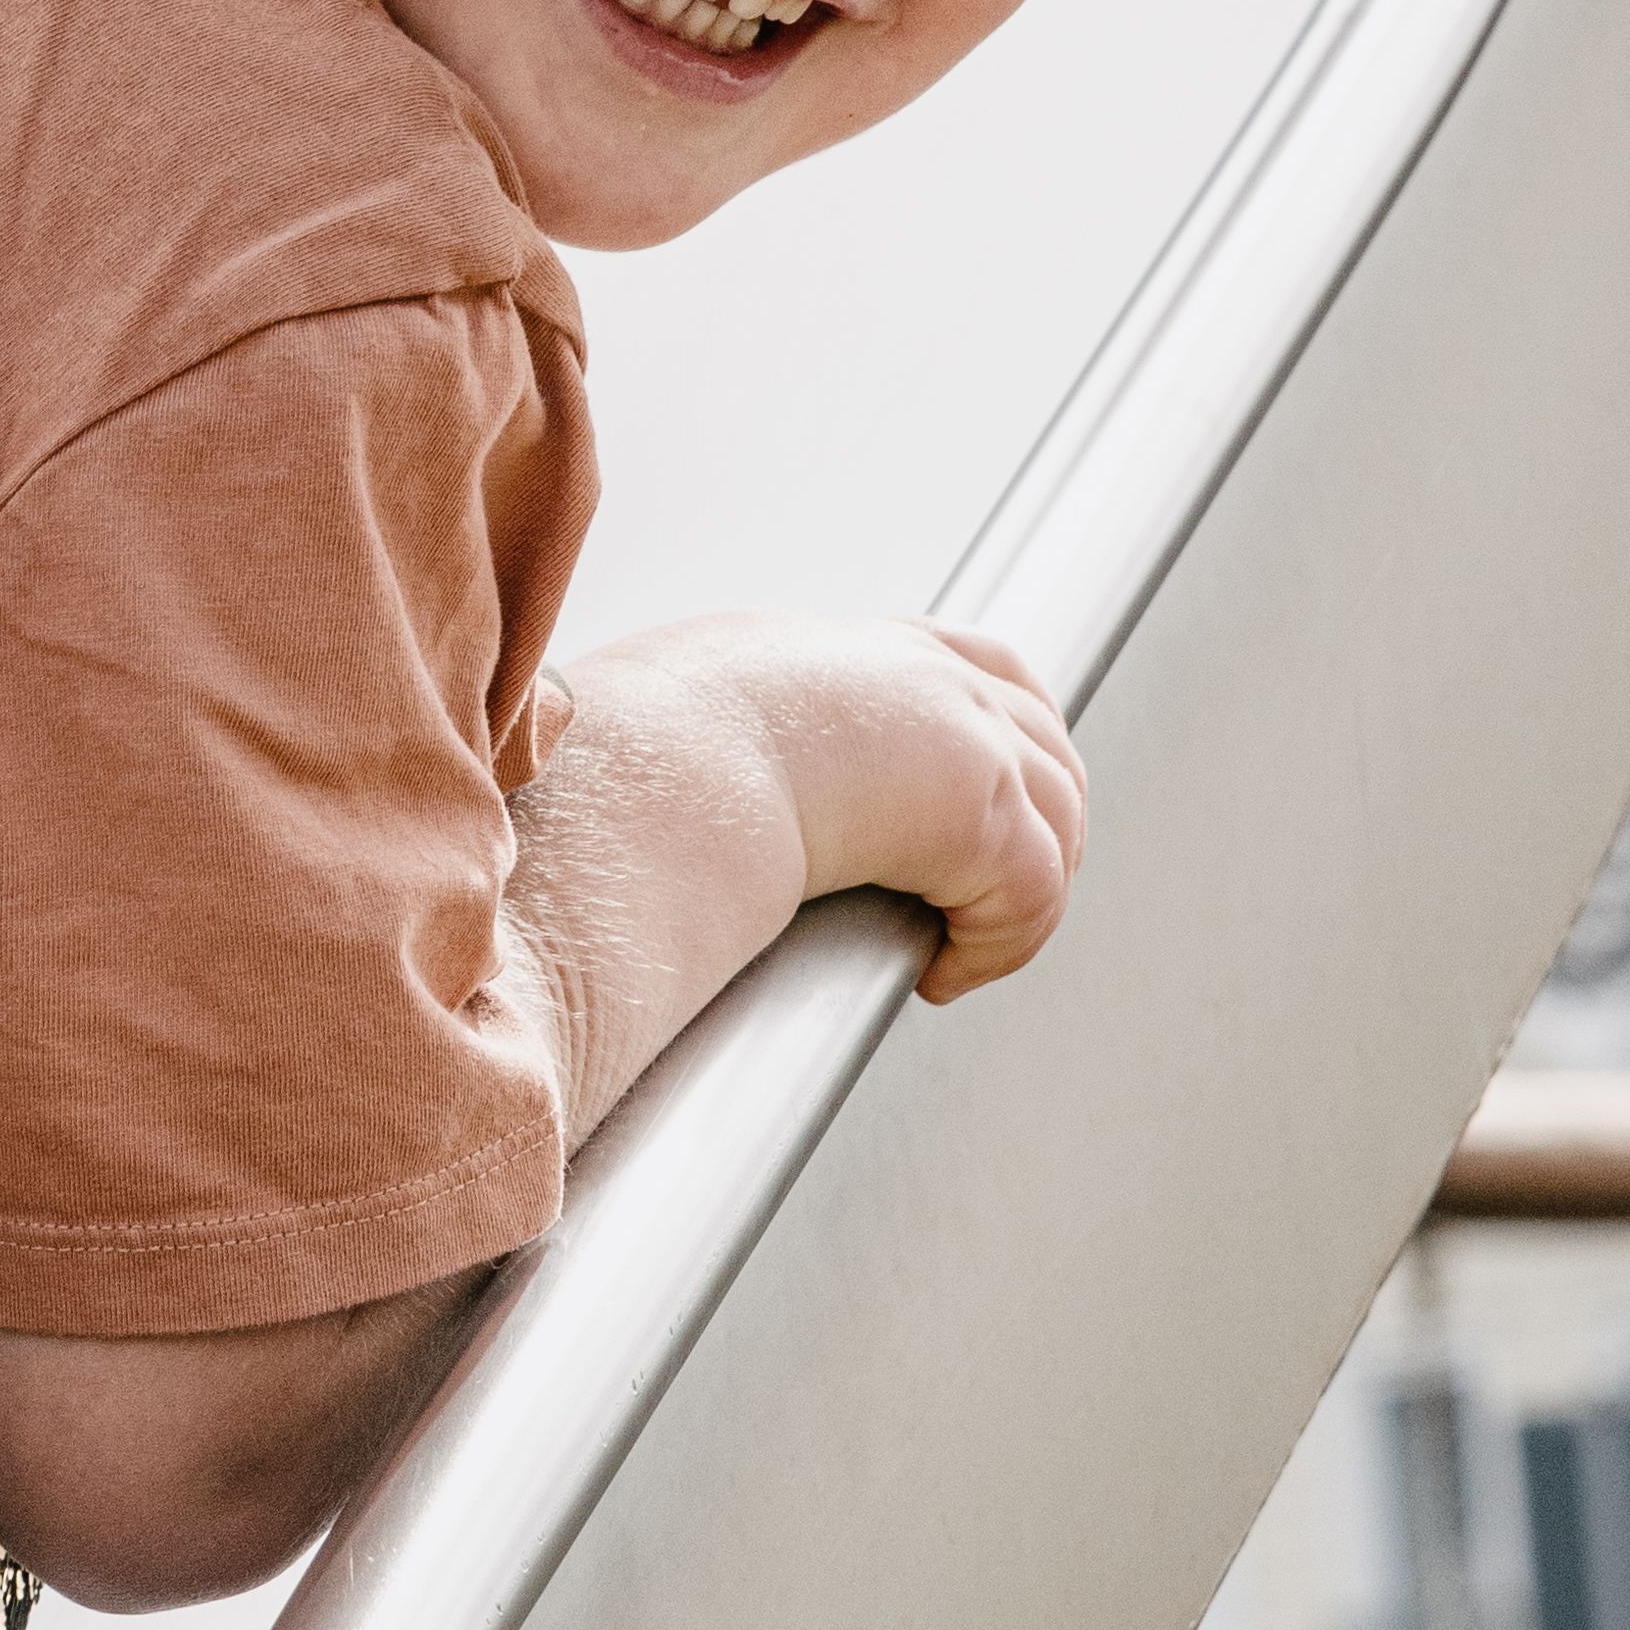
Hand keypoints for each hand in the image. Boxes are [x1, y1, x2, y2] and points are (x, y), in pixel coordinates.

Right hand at [500, 610, 1085, 1133]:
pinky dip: (1003, 942)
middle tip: (975, 897)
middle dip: (1030, 810)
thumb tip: (570, 797)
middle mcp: (906, 671)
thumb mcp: (638, 736)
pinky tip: (939, 977)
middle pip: (1031, 719)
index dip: (970, 736)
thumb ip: (652, 757)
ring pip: (1059, 803)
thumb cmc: (616, 760)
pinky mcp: (979, 797)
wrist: (648, 768)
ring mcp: (956, 724)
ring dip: (1025, 885)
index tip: (941, 815)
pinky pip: (1037, 886)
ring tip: (961, 945)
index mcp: (825, 652)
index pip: (948, 662)